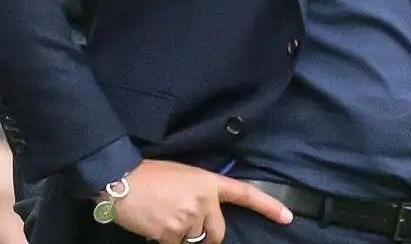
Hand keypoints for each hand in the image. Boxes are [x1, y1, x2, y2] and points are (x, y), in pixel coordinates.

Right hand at [106, 159, 292, 243]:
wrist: (123, 179)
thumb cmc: (152, 174)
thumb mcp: (186, 176)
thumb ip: (202, 194)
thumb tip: (205, 216)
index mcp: (210, 183)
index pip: (246, 194)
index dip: (268, 207)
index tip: (287, 217)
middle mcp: (204, 202)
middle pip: (217, 233)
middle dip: (207, 236)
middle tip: (189, 226)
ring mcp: (188, 220)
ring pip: (193, 241)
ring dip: (181, 236)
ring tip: (164, 216)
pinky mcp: (170, 234)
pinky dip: (165, 240)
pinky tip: (154, 224)